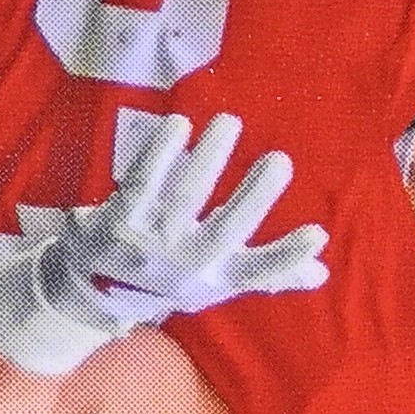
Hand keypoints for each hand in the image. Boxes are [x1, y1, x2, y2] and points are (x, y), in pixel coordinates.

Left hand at [0, 114, 326, 378]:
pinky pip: (143, 183)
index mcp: (215, 277)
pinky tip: (178, 125)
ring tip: (229, 123)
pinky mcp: (117, 223)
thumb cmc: (168, 279)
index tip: (317, 235)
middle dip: (254, 196)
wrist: (91, 291)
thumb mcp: (216, 282)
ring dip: (209, 158)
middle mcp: (184, 265)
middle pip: (225, 231)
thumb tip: (323, 269)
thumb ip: (268, 273)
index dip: (287, 258)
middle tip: (280, 160)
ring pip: (185, 198)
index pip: (258, 272)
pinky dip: (160, 154)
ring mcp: (149, 246)